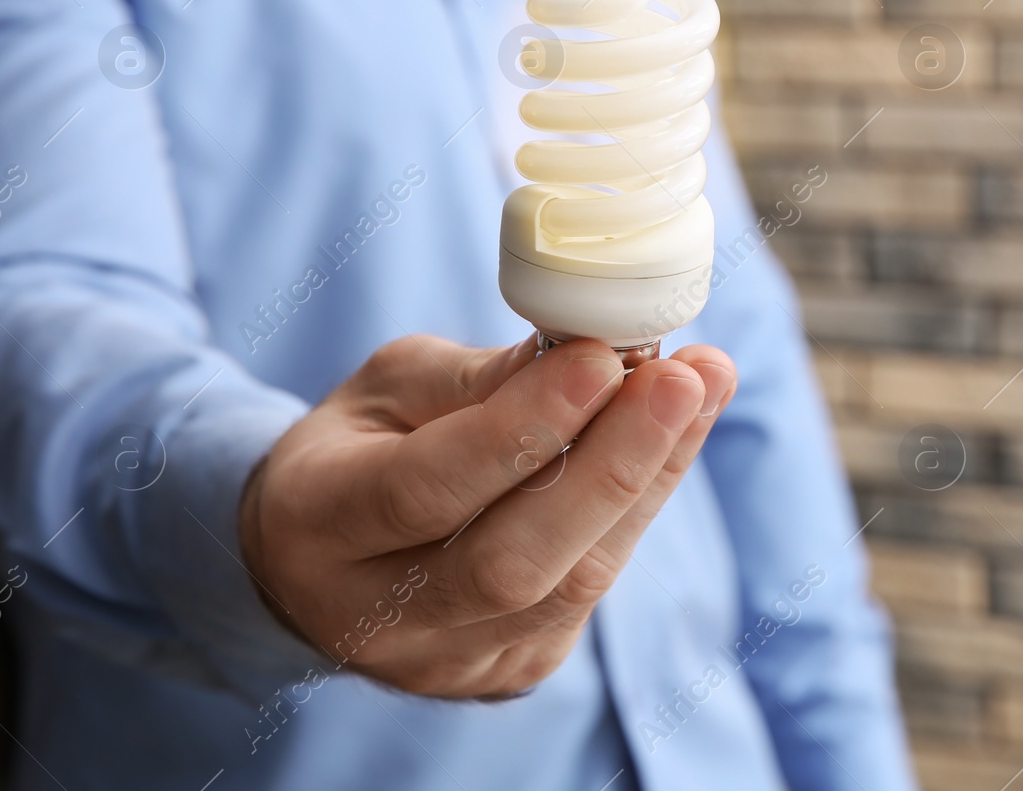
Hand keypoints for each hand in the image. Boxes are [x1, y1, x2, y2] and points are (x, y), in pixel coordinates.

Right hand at [237, 333, 735, 697]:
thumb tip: (588, 353)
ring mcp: (450, 660)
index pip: (425, 488)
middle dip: (610, 466)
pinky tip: (677, 434)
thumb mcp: (391, 389)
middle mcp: (377, 615)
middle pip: (512, 562)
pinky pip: (592, 592)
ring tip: (703, 385)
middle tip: (679, 380)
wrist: (327, 562)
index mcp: (319, 524)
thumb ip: (480, 380)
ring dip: (650, 479)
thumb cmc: (364, 447)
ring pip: (571, 584)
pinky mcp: (514, 669)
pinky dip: (641, 507)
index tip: (601, 359)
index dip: (521, 428)